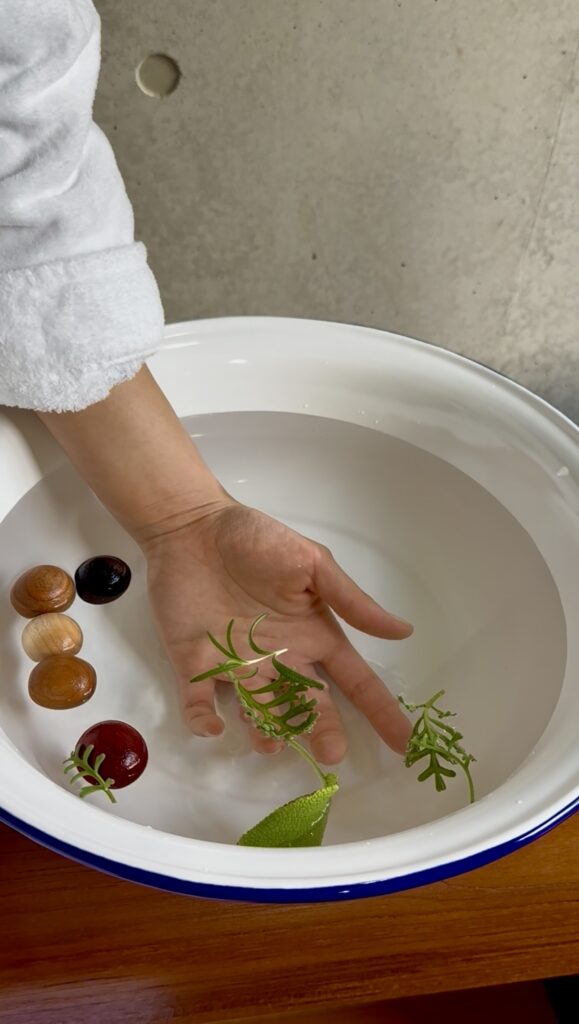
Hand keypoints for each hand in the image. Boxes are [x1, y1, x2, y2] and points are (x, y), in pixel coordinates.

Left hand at [144, 500, 413, 764]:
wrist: (192, 527)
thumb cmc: (256, 540)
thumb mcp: (312, 563)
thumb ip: (351, 601)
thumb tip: (403, 631)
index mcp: (312, 636)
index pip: (354, 680)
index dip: (380, 711)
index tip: (404, 744)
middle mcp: (279, 659)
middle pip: (309, 707)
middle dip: (322, 732)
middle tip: (330, 754)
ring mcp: (237, 665)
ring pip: (258, 713)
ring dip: (264, 733)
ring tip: (270, 742)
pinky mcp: (196, 664)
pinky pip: (200, 704)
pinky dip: (204, 720)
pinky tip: (212, 724)